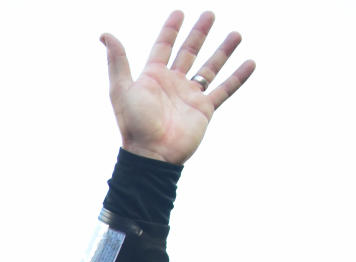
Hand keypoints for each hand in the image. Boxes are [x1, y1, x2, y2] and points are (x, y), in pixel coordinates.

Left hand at [102, 11, 255, 163]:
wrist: (152, 154)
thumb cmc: (135, 123)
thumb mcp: (122, 88)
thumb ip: (117, 61)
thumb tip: (104, 34)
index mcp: (153, 77)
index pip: (163, 46)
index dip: (171, 30)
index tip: (179, 12)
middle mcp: (172, 84)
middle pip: (188, 52)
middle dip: (199, 33)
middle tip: (209, 14)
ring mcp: (190, 96)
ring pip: (210, 68)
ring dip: (223, 51)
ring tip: (236, 34)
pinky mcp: (204, 109)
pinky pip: (225, 90)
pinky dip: (238, 77)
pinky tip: (250, 63)